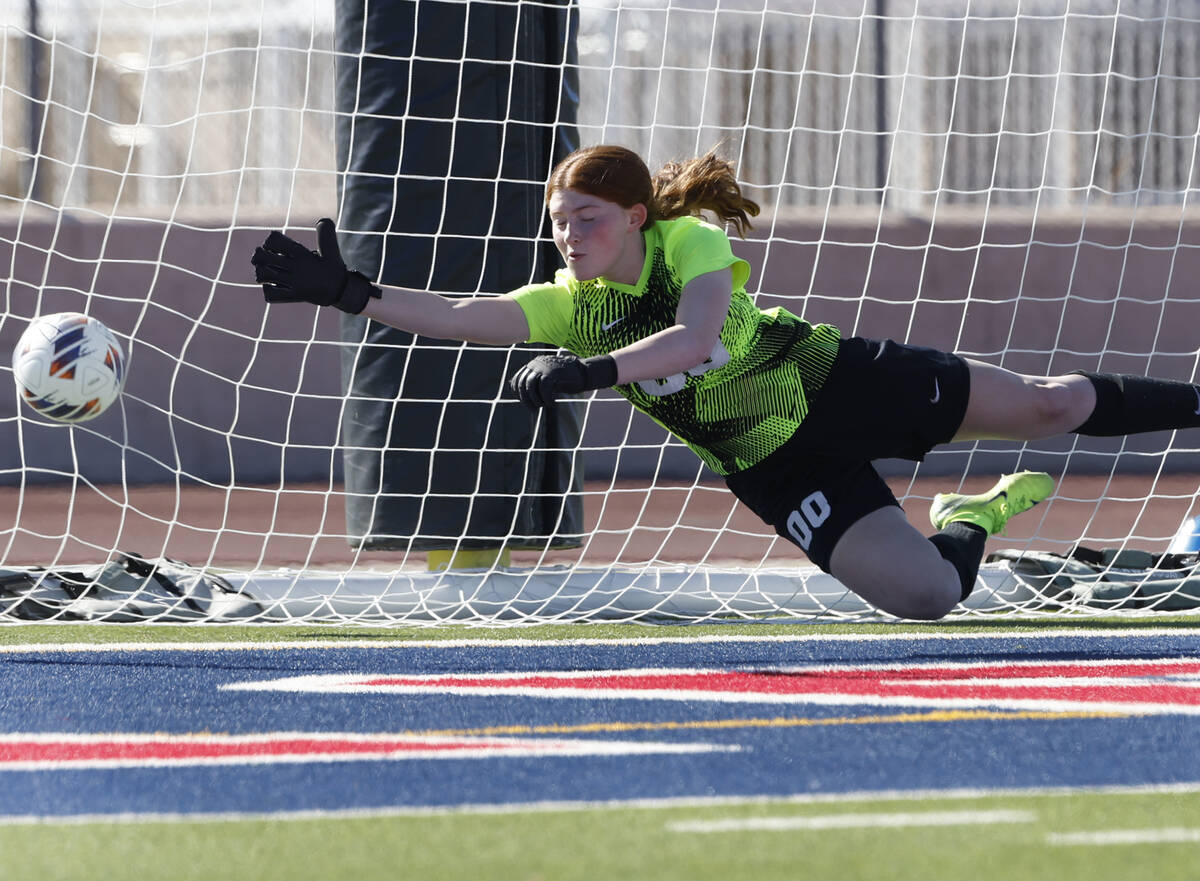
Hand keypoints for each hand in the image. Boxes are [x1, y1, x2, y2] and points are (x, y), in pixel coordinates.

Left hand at [251, 218, 380, 313]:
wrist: (343, 292)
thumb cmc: (334, 269)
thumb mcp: (332, 251)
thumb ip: (326, 235)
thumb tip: (322, 220)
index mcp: (303, 254)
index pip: (275, 241)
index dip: (270, 242)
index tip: (274, 246)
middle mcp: (297, 268)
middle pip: (264, 257)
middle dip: (258, 256)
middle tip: (262, 258)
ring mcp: (295, 283)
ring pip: (264, 275)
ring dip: (261, 273)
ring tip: (265, 273)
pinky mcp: (295, 296)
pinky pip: (272, 295)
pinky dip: (268, 290)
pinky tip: (272, 287)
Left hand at [510, 354, 617, 408]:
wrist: (584, 373)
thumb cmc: (566, 379)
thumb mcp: (548, 381)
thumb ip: (536, 384)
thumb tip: (522, 396)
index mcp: (534, 364)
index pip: (518, 378)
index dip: (519, 393)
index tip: (526, 403)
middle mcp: (537, 363)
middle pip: (523, 383)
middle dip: (526, 399)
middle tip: (534, 409)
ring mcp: (545, 366)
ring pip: (531, 385)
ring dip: (536, 399)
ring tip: (544, 406)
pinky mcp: (554, 372)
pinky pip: (544, 387)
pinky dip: (546, 398)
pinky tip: (552, 403)